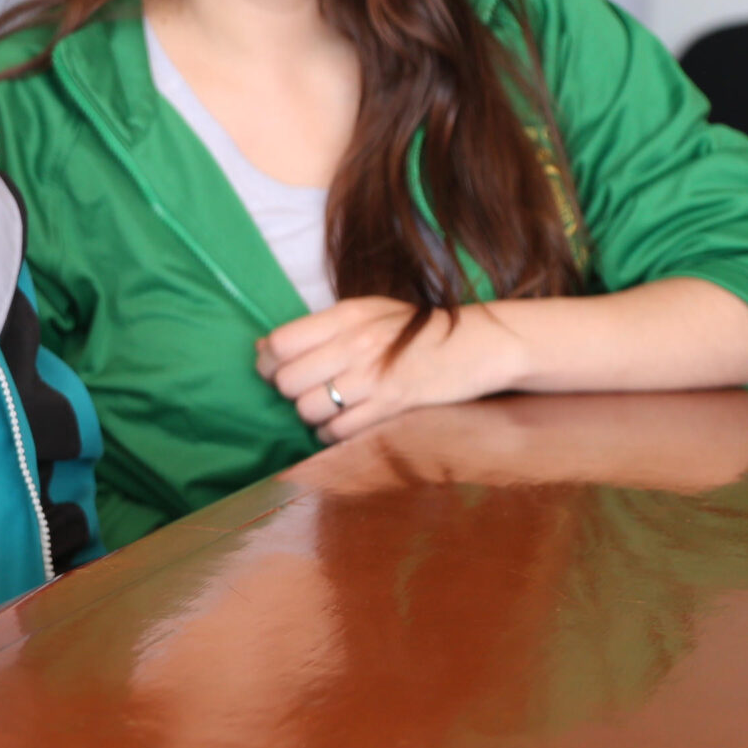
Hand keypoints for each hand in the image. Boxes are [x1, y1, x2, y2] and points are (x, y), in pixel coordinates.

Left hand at [255, 297, 527, 443]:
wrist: (482, 343)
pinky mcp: (393, 405)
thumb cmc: (418, 330)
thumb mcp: (370, 313)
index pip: (279, 343)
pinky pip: (340, 431)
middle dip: (289, 392)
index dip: (267, 362)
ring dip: (311, 416)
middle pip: (287, 381)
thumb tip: (266, 347)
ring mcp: (374, 377)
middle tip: (305, 391)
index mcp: (346, 315)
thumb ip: (322, 328)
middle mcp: (355, 344)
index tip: (273, 368)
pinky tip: (344, 424)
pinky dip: (333, 434)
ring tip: (327, 409)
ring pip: (308, 409)